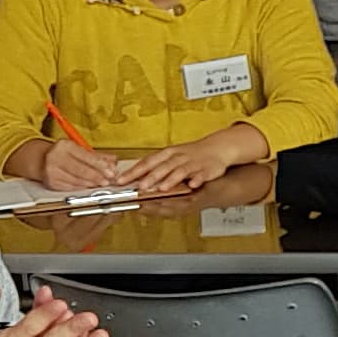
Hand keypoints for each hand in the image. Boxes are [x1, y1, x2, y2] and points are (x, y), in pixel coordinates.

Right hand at [18, 138, 140, 191]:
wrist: (42, 160)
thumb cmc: (64, 155)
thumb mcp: (80, 150)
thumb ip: (98, 156)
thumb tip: (114, 161)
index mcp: (65, 145)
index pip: (86, 156)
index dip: (100, 165)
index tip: (111, 171)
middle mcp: (55, 156)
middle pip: (80, 169)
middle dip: (96, 176)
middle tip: (108, 181)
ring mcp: (51, 170)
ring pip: (75, 180)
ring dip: (90, 184)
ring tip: (101, 184)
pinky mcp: (51, 182)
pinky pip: (69, 187)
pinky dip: (81, 188)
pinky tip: (89, 187)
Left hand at [123, 125, 261, 194]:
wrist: (217, 148)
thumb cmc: (190, 154)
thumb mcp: (170, 157)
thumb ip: (153, 167)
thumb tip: (132, 177)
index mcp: (167, 154)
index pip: (147, 162)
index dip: (133, 172)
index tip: (120, 180)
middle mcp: (178, 157)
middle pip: (162, 167)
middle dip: (151, 177)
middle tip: (140, 187)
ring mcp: (192, 163)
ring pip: (180, 171)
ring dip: (171, 179)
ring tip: (163, 188)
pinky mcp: (207, 169)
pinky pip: (202, 175)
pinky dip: (197, 179)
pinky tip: (193, 185)